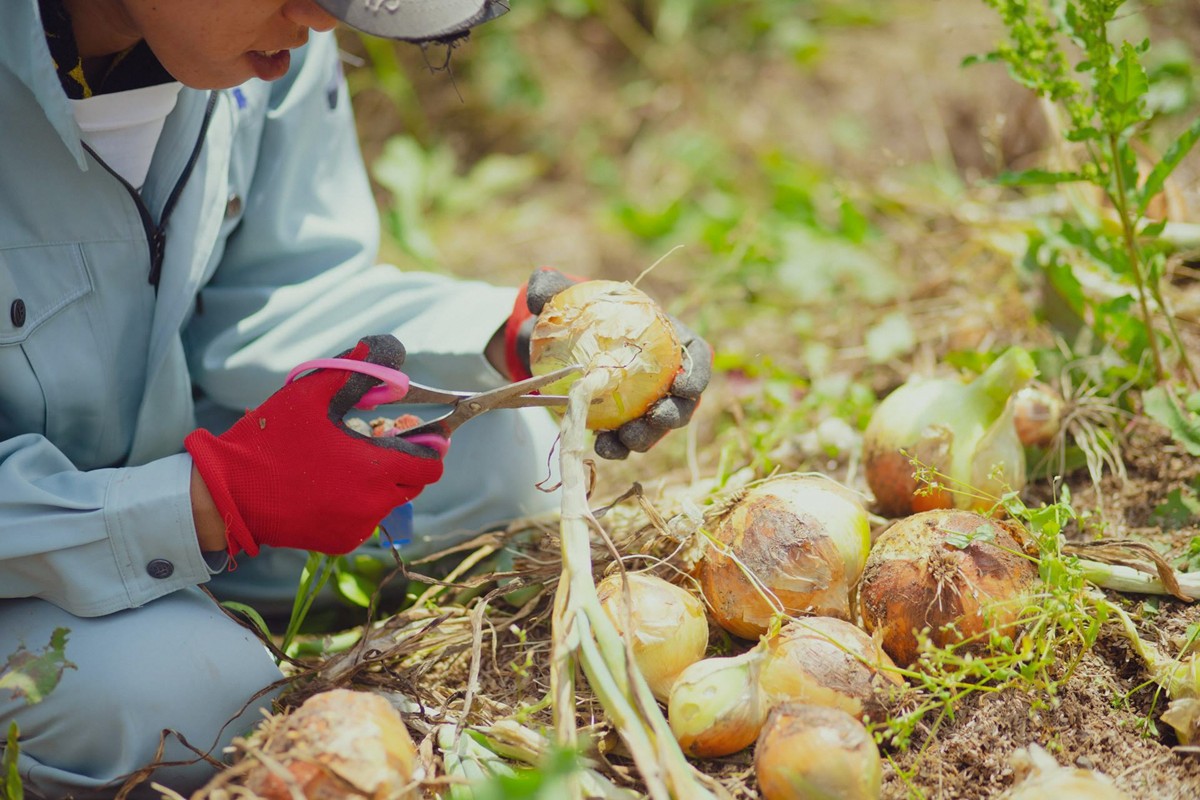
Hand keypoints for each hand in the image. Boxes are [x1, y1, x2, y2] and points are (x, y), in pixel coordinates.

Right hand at [185, 335, 446, 556]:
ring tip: (343, 465)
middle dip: (401, 465)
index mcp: (375, 468)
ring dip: (376, 486)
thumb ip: (355, 371)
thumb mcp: (311, 394)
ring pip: (386, 504)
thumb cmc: (269, 440)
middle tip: (373, 446)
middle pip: (411, 484)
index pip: (430, 466)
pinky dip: (354, 506)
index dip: (426, 449)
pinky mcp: (337, 543)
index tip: (410, 437)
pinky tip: (326, 488)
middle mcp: (373, 504)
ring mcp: (355, 528)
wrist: (228, 493)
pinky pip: (361, 522)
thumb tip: (385, 347)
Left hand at [503, 267, 712, 459]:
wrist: (563, 345)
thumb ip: (553, 288)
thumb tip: (537, 286)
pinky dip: (617, 446)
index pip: (697, 359)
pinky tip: (599, 446)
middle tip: (655, 418)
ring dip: (644, 437)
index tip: (683, 385)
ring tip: (623, 440)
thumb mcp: (566, 296)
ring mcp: (648, 405)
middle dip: (673, 415)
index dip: (697, 375)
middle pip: (683, 402)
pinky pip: (626, 440)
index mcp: (670, 342)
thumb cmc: (580, 314)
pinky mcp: (626, 424)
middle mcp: (666, 378)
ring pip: (656, 428)